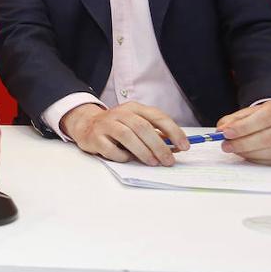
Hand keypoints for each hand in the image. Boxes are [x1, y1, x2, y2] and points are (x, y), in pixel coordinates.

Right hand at [62, 102, 188, 165]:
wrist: (86, 125)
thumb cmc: (117, 127)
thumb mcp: (136, 125)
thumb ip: (155, 134)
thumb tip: (175, 148)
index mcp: (134, 108)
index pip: (157, 117)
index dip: (173, 131)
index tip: (184, 146)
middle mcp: (120, 113)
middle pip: (143, 127)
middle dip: (159, 146)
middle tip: (168, 160)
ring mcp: (106, 124)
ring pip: (127, 136)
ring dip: (143, 151)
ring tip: (153, 162)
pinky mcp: (95, 137)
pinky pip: (111, 149)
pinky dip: (122, 156)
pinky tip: (127, 158)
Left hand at [218, 101, 270, 165]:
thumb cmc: (265, 119)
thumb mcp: (249, 114)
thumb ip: (233, 120)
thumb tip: (221, 130)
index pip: (262, 119)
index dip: (242, 127)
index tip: (225, 133)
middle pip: (266, 138)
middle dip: (242, 143)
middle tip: (226, 146)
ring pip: (270, 152)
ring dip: (248, 153)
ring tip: (235, 150)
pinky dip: (257, 160)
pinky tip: (248, 155)